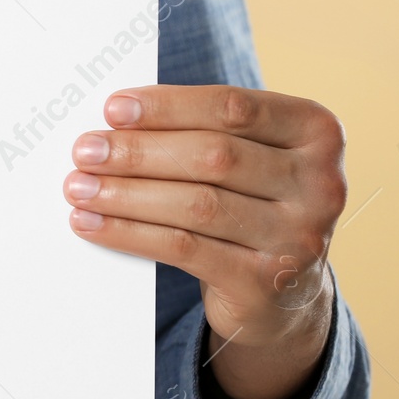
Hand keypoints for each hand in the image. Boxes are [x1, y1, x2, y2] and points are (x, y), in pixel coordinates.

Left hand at [63, 85, 343, 398]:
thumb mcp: (250, 158)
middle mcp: (320, 184)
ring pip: (196, 205)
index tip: (113, 109)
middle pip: (213, 156)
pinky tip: (91, 223)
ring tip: (78, 187)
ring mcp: (299, 237)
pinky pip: (184, 249)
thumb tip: (115, 121)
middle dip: (138, 152)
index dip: (167, 106)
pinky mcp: (264, 282)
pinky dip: (129, 233)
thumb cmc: (251, 202)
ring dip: (125, 194)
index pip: (232, 108)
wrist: (285, 291)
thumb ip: (203, 130)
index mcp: (316, 133)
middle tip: (85, 151)